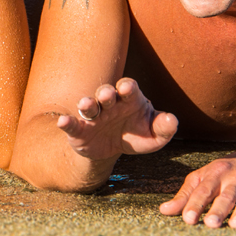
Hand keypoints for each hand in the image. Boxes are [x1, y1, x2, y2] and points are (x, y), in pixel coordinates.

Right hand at [54, 78, 177, 161]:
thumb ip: (165, 128)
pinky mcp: (80, 130)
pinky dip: (67, 122)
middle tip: (107, 95)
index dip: (127, 87)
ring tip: (86, 105)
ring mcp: (94, 116)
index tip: (127, 89)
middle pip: (106, 93)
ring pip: (89, 105)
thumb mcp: (154, 136)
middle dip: (106, 93)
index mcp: (129, 99)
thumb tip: (173, 121)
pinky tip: (62, 122)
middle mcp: (110, 104)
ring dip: (87, 103)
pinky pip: (73, 124)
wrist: (114, 149)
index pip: (128, 88)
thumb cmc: (137, 135)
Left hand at [160, 141, 235, 227]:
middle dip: (219, 208)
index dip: (196, 204)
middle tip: (211, 224)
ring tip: (235, 225)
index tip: (188, 219)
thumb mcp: (208, 175)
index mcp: (219, 171)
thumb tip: (164, 211)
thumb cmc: (231, 171)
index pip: (205, 188)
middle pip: (228, 194)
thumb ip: (187, 194)